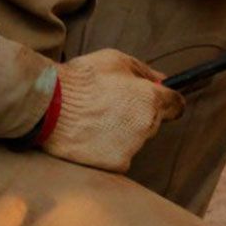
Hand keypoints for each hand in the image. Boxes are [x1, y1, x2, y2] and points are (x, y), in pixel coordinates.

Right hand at [41, 49, 183, 172]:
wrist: (48, 106)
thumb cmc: (81, 79)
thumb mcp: (115, 61)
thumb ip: (144, 71)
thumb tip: (163, 80)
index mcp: (151, 98)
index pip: (176, 105)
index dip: (168, 102)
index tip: (159, 102)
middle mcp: (147, 125)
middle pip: (153, 122)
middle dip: (139, 115)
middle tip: (110, 106)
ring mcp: (132, 147)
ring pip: (136, 140)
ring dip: (123, 133)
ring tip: (95, 121)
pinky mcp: (115, 164)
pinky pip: (120, 157)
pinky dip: (108, 150)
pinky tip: (90, 137)